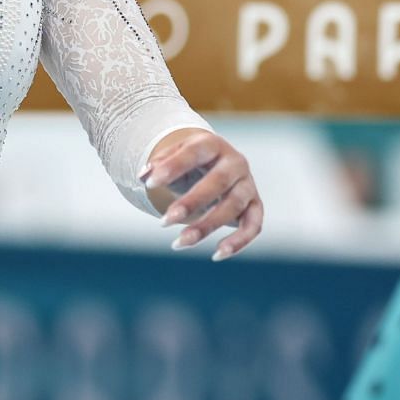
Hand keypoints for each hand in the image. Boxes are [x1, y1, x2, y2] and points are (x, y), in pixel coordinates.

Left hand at [143, 130, 263, 260]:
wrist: (217, 162)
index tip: (150, 184)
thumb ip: (159, 165)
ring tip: (178, 243)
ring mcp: (248, 184)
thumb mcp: (174, 157)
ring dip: (206, 226)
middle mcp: (235, 162)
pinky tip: (217, 255)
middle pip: (218, 182)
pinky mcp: (255, 205)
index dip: (172, 167)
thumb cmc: (190, 162)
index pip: (194, 153)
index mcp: (213, 145)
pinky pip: (253, 225)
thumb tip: (144, 176)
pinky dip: (239, 242)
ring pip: (233, 206)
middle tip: (164, 221)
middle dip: (191, 203)